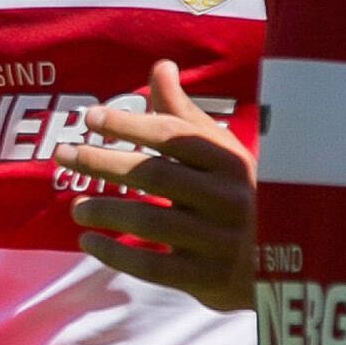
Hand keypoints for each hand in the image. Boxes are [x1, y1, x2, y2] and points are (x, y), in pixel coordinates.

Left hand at [60, 60, 255, 312]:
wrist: (282, 266)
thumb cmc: (238, 196)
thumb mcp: (220, 154)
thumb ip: (184, 116)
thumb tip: (161, 66)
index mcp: (231, 161)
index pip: (173, 136)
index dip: (129, 124)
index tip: (90, 118)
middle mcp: (229, 198)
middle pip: (156, 175)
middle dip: (103, 161)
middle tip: (63, 154)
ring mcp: (220, 240)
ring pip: (151, 219)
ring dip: (105, 209)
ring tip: (75, 206)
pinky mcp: (208, 279)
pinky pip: (152, 265)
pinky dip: (115, 253)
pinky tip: (88, 241)